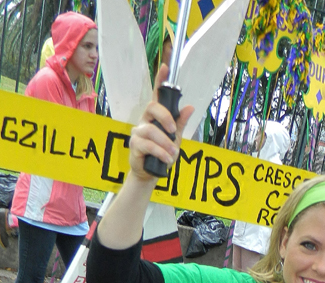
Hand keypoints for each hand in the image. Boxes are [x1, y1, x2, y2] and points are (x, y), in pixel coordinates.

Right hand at [128, 65, 193, 181]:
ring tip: (172, 154)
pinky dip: (160, 152)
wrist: (150, 173)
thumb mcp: (175, 138)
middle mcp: (145, 120)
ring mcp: (138, 132)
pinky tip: (166, 159)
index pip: (157, 95)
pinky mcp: (134, 145)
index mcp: (155, 116)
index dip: (160, 80)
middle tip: (174, 131)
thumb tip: (190, 107)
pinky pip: (148, 145)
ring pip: (151, 130)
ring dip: (165, 142)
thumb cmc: (162, 153)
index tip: (166, 67)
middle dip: (166, 118)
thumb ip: (181, 123)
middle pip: (152, 107)